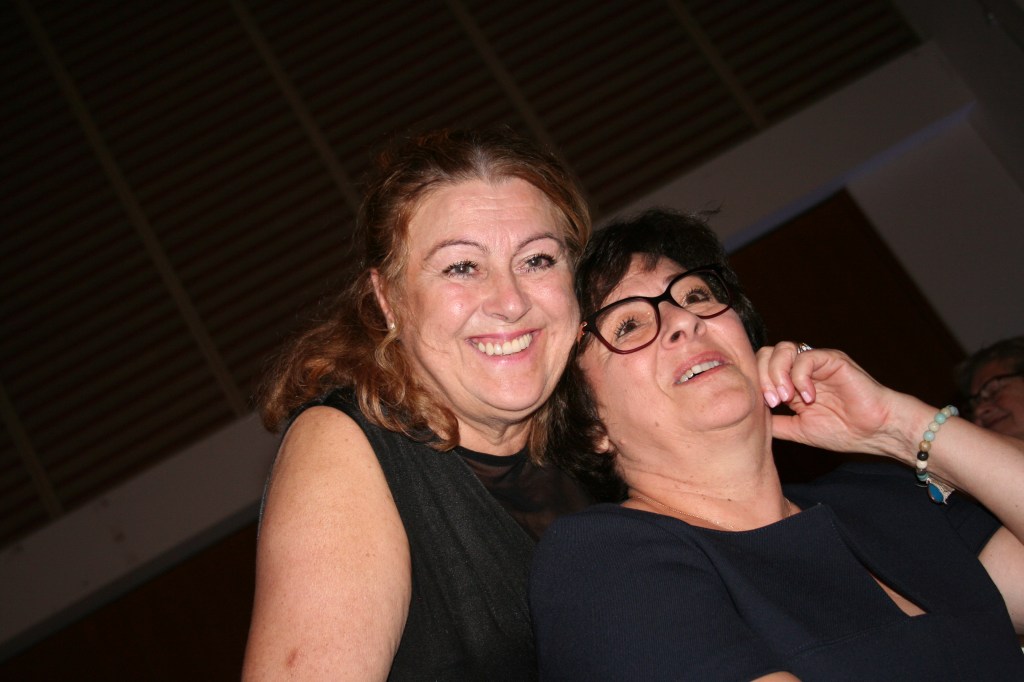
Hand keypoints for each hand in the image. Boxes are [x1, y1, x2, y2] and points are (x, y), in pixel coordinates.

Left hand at [756, 342, 915, 458]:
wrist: (876, 432)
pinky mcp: (832, 359)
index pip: (759, 368)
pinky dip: (800, 376)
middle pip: (765, 354)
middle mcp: (800, 368)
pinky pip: (806, 357)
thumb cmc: (843, 431)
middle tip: (774, 402)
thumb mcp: (798, 429)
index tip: (764, 407)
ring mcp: (816, 362)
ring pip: (782, 349)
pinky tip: (809, 397)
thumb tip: (748, 422)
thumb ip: (775, 423)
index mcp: (790, 382)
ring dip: (777, 374)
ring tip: (786, 398)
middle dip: (762, 377)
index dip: (755, 383)